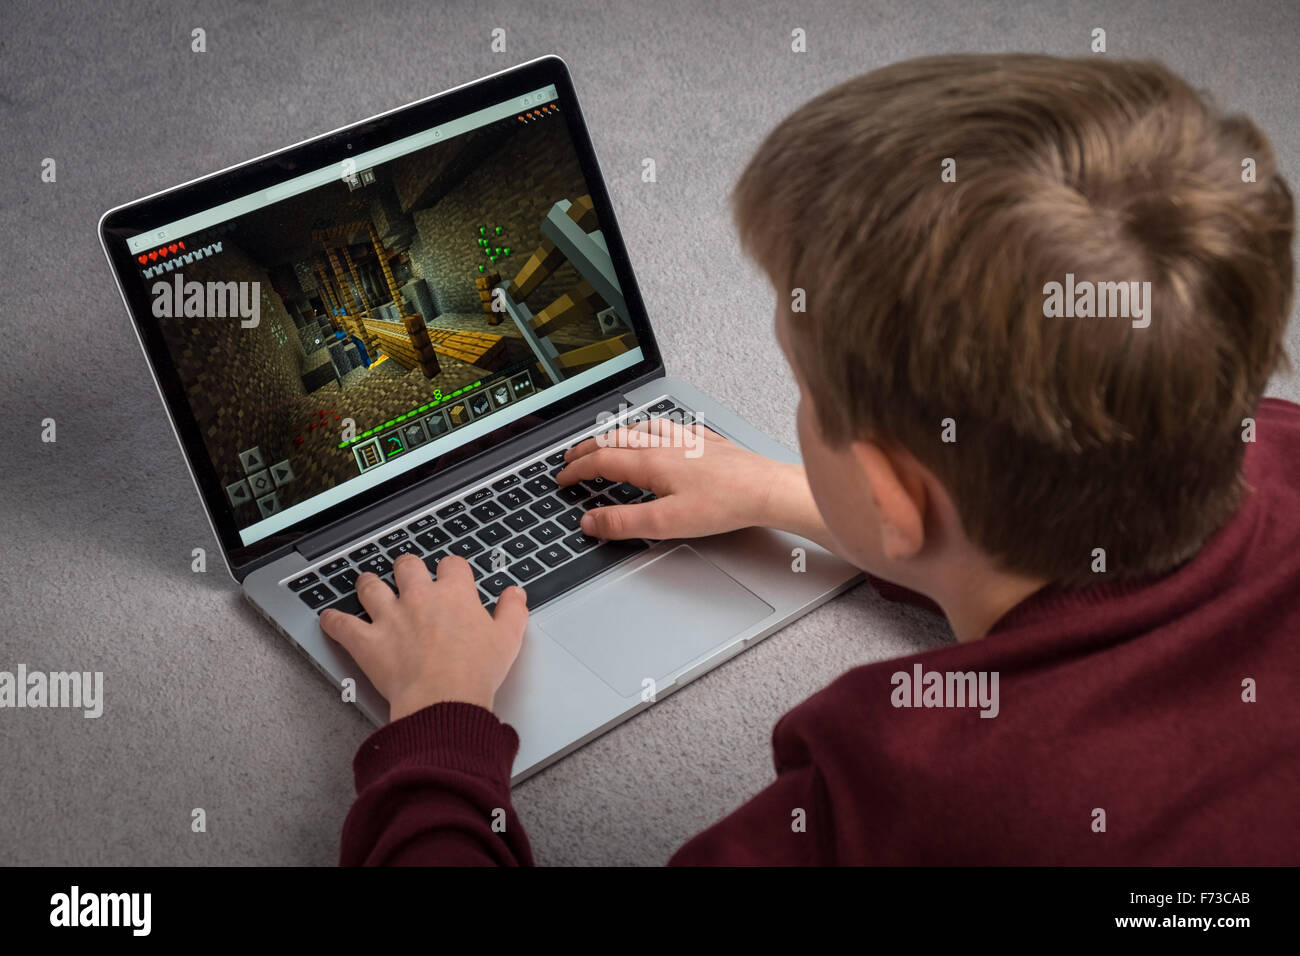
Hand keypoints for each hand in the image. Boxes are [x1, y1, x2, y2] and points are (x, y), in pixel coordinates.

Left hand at [319, 553, 527, 720]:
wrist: (444, 700)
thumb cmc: (475, 673)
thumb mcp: (508, 639)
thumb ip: (512, 611)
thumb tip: (515, 593)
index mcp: (454, 594)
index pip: (452, 565)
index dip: (451, 569)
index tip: (451, 577)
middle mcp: (419, 597)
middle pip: (407, 565)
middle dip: (407, 569)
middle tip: (407, 576)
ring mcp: (390, 617)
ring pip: (370, 586)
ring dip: (367, 585)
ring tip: (366, 584)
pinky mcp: (367, 641)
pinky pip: (341, 624)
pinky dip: (333, 621)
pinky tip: (329, 618)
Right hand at [558, 418, 816, 541]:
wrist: (766, 490)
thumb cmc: (724, 504)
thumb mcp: (665, 523)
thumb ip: (624, 522)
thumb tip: (590, 522)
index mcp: (650, 463)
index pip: (601, 461)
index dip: (576, 470)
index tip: (562, 478)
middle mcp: (666, 445)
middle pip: (616, 439)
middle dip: (589, 447)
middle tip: (572, 455)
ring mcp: (688, 440)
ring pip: (643, 428)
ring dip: (618, 434)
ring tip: (608, 440)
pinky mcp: (709, 442)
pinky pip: (673, 427)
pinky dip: (654, 429)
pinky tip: (662, 433)